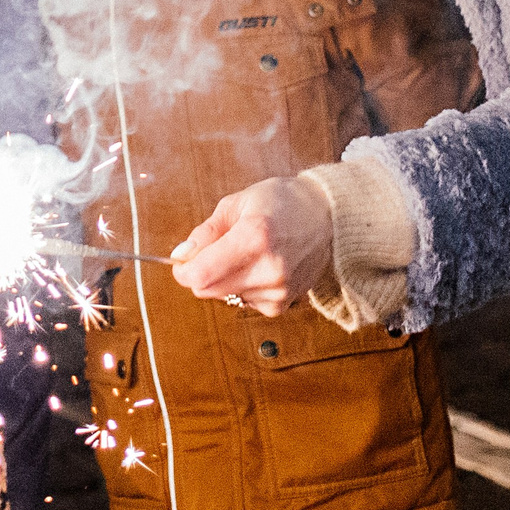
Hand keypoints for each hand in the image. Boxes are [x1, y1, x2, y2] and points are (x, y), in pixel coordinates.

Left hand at [168, 175, 333, 317]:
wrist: (327, 217)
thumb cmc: (282, 204)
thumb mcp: (237, 204)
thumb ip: (206, 232)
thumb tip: (181, 254)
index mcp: (254, 237)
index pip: (201, 275)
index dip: (183, 270)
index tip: (183, 261)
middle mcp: (268, 269)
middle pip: (207, 290)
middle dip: (202, 273)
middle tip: (215, 251)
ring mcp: (278, 290)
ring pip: (223, 297)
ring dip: (224, 280)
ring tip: (246, 255)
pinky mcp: (282, 305)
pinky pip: (243, 303)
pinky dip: (243, 288)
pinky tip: (259, 268)